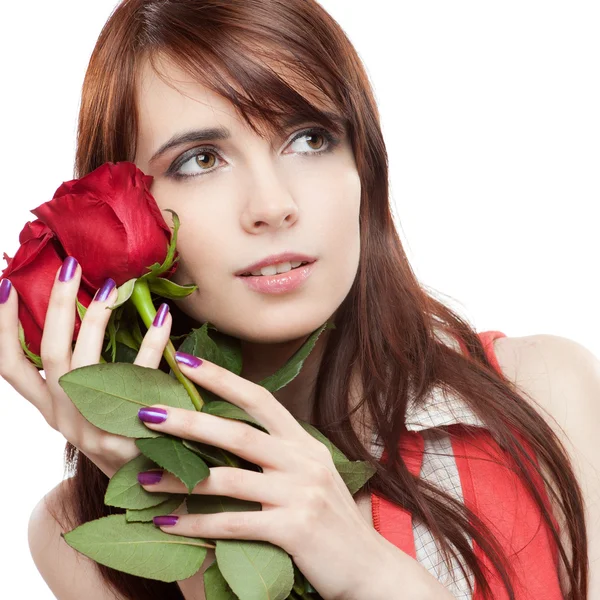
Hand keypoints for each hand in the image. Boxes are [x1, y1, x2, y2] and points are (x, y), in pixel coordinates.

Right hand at [0, 258, 172, 478]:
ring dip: (97, 319)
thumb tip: (92, 314)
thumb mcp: (89, 408)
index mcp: (50, 408)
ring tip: (114, 286)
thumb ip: (83, 373)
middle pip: (49, 352)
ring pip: (83, 362)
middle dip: (55, 305)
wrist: (147, 488)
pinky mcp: (123, 431)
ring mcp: (89, 426)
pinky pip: (137, 377)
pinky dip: (152, 343)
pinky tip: (164, 317)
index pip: (10, 366)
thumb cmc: (119, 434)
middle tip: (68, 265)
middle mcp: (62, 415)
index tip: (4, 286)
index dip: (3, 327)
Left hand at [136, 351, 390, 599]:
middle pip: (238, 433)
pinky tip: (167, 522)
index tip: (184, 360)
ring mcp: (301, 494)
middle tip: (147, 413)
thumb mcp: (308, 475)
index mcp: (304, 442)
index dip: (221, 378)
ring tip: (141, 475)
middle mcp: (304, 461)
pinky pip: (234, 524)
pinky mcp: (294, 530)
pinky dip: (196, 522)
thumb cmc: (328, 520)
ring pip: (229, 479)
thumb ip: (276, 455)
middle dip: (189, 421)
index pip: (260, 399)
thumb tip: (222, 437)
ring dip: (180, 478)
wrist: (368, 568)